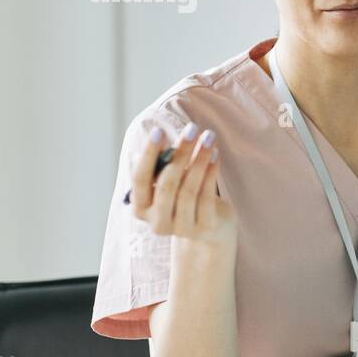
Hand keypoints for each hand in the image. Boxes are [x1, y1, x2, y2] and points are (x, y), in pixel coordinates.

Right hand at [130, 122, 235, 246]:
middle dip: (180, 153)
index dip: (148, 155)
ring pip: (189, 189)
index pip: (140, 179)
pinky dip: (211, 172)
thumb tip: (158, 138)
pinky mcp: (204, 228)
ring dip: (200, 159)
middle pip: (167, 183)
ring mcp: (181, 228)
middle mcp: (157, 222)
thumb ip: (162, 165)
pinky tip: (216, 154)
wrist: (210, 227)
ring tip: (208, 137)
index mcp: (141, 208)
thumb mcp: (169, 181)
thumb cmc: (183, 195)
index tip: (158, 131)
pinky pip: (207, 196)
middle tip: (192, 128)